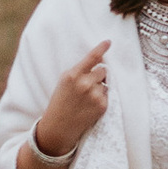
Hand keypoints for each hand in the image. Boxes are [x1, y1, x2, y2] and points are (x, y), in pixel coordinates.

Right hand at [19, 38, 110, 168]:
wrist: (58, 127)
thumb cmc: (60, 102)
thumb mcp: (64, 82)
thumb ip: (80, 70)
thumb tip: (101, 62)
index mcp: (73, 75)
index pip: (91, 58)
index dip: (101, 49)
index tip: (109, 41)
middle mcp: (84, 83)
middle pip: (103, 70)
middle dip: (98, 75)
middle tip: (88, 85)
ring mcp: (94, 95)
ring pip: (106, 82)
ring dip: (100, 87)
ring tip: (87, 98)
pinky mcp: (102, 106)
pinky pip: (107, 95)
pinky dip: (101, 98)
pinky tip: (90, 106)